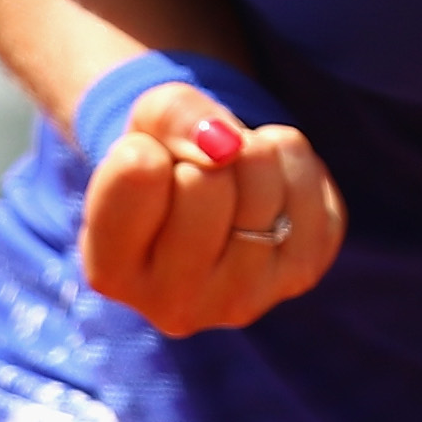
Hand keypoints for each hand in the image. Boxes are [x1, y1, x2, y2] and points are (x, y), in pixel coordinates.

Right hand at [78, 81, 346, 336]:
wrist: (213, 203)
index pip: (140, 171)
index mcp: (112, 273)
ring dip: (252, 152)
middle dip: (208, 154)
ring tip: (234, 178)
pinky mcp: (299, 275)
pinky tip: (269, 190)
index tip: (152, 168)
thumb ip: (171, 117)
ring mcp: (242, 298)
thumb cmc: (166, 162)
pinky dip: (291, 161)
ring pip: (262, 180)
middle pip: (207, 181)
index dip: (150, 147)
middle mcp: (173, 304)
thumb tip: (228, 146)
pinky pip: (310, 181)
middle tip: (199, 177)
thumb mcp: (146, 126)